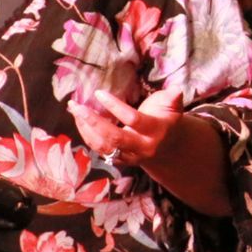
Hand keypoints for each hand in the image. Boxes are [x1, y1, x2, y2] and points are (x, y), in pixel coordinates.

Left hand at [70, 85, 233, 215]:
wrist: (169, 147)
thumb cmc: (167, 120)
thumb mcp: (173, 107)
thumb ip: (172, 98)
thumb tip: (177, 90)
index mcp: (155, 131)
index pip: (133, 120)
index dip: (115, 106)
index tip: (98, 93)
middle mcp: (142, 147)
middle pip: (114, 138)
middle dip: (93, 122)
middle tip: (76, 106)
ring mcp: (130, 156)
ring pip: (103, 147)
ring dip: (85, 129)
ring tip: (75, 110)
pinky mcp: (120, 161)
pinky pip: (100, 150)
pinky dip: (87, 136)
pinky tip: (80, 121)